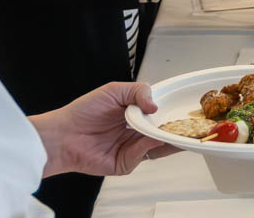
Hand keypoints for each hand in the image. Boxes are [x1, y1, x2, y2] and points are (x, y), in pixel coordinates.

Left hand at [33, 82, 177, 177]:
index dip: (172, 112)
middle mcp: (135, 133)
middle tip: (191, 123)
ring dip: (169, 139)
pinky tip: (154, 137)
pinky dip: (150, 145)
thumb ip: (139, 92)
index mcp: (134, 116)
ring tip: (182, 132)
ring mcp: (131, 149)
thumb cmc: (83, 111)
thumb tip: (156, 106)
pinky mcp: (124, 163)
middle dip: (176, 128)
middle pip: (162, 132)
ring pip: (157, 145)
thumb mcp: (114, 91)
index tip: (186, 110)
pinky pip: (143, 154)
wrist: (62, 135)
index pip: (159, 115)